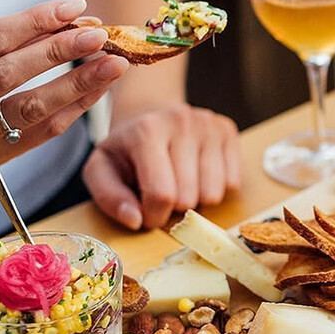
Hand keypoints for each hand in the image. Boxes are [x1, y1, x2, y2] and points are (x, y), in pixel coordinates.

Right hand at [0, 0, 127, 160]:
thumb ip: (21, 42)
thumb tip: (73, 18)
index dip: (34, 22)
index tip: (74, 8)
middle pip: (10, 72)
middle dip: (57, 51)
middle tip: (99, 36)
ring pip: (32, 106)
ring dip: (78, 82)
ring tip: (114, 63)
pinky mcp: (7, 150)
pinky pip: (47, 128)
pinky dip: (77, 104)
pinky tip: (102, 86)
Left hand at [82, 104, 239, 229]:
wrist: (150, 113)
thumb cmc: (126, 149)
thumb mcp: (101, 171)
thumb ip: (110, 198)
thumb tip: (136, 220)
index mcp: (146, 131)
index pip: (161, 195)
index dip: (153, 217)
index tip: (145, 213)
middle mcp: (182, 122)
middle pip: (189, 198)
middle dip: (174, 209)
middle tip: (162, 196)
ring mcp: (209, 125)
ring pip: (214, 194)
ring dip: (196, 200)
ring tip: (180, 185)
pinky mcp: (228, 130)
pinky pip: (233, 183)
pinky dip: (215, 188)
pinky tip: (198, 175)